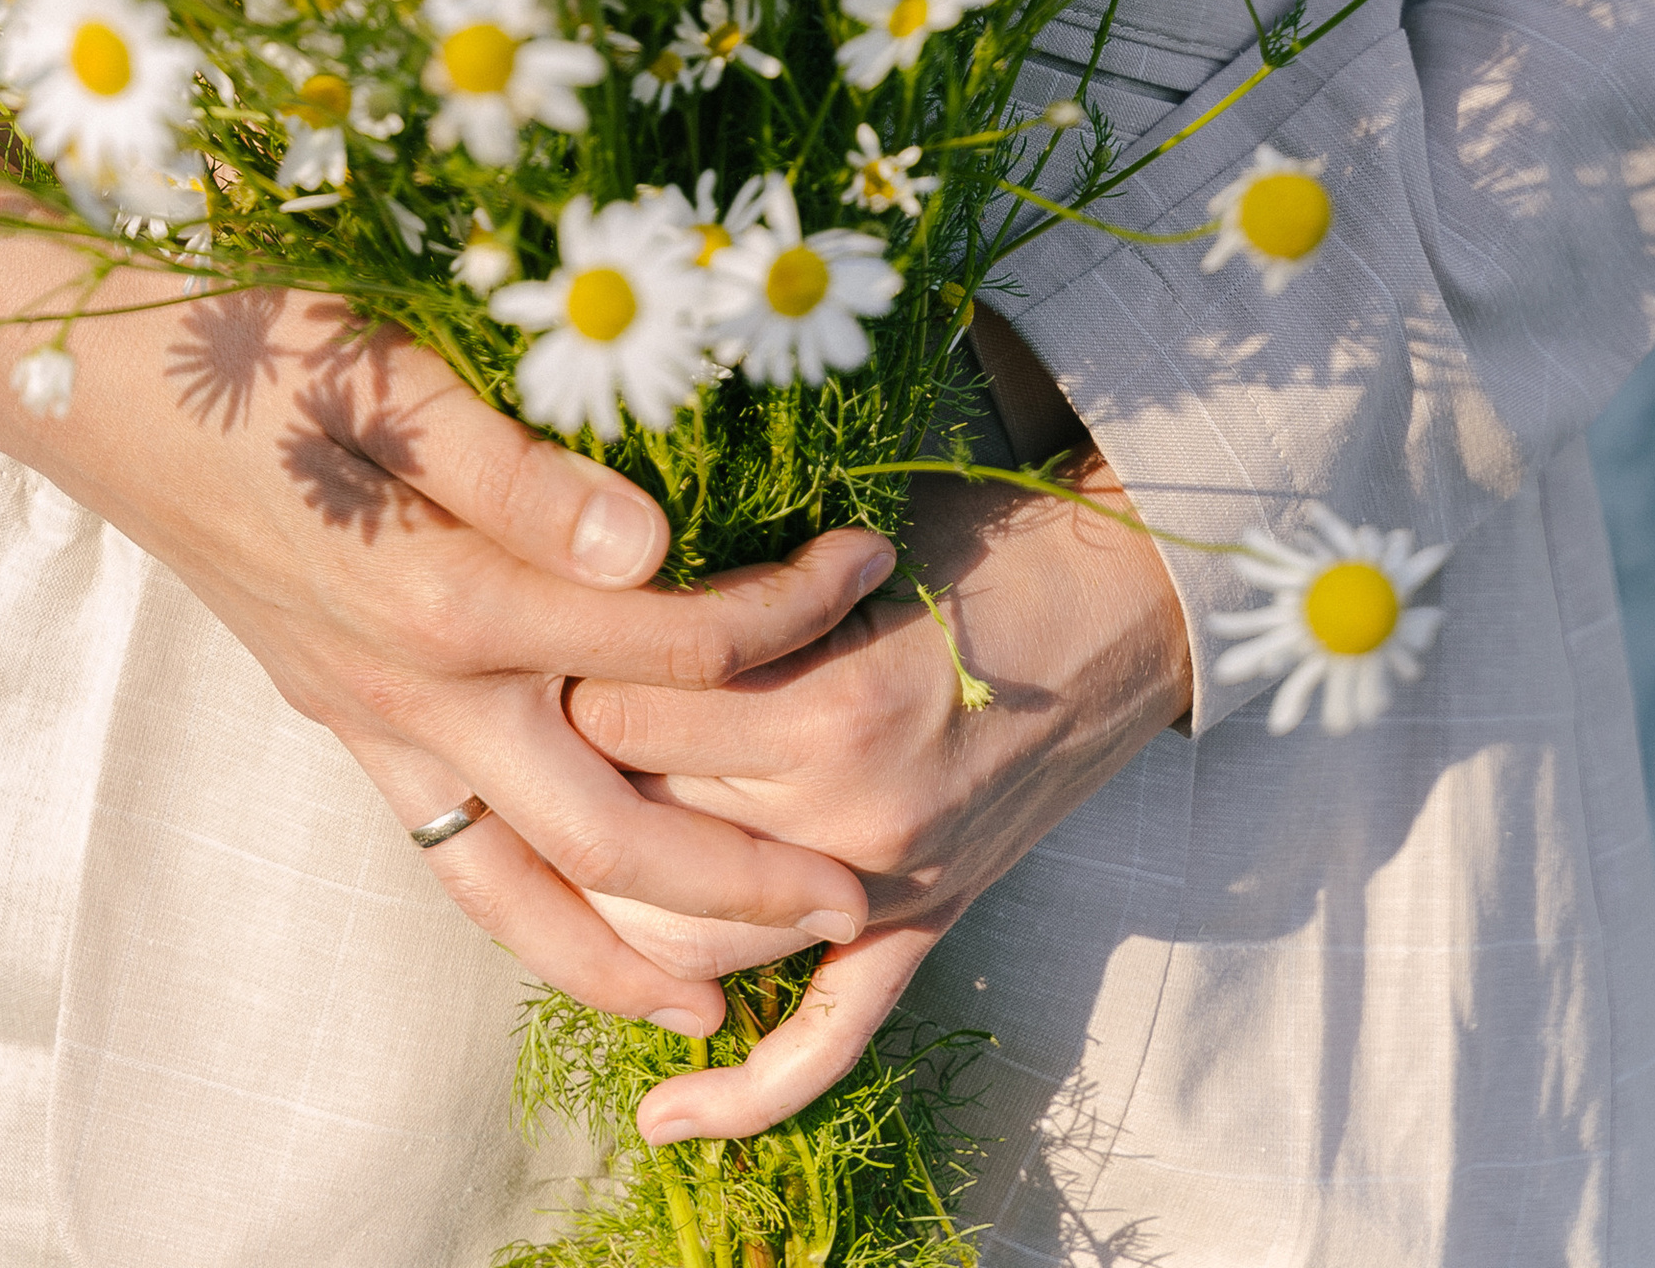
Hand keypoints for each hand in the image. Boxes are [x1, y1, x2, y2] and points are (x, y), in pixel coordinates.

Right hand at [0, 257, 898, 1036]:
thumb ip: (517, 465)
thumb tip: (654, 544)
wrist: (94, 385)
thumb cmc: (242, 344)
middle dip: (732, 880)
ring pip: (505, 888)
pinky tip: (570, 918)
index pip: (660, 636)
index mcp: (443, 595)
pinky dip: (516, 912)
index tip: (869, 569)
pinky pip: (440, 855)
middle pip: (603, 828)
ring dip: (616, 956)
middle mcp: (411, 691)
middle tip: (849, 907)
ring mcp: (367, 722)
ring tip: (716, 1008)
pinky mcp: (335, 720)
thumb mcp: (382, 366)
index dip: (779, 614)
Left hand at [563, 445, 1193, 1138]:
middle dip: (571, 777)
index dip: (564, 668)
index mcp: (829, 708)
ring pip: (692, 946)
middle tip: (532, 722)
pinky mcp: (924, 923)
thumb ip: (724, 594)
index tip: (540, 631)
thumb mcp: (839, 540)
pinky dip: (745, 1092)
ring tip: (566, 849)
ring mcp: (888, 886)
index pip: (621, 718)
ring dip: (620, 908)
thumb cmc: (972, 537)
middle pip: (638, 831)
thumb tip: (583, 599)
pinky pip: (826, 1037)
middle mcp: (850, 817)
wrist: (1122, 599)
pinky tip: (662, 1117)